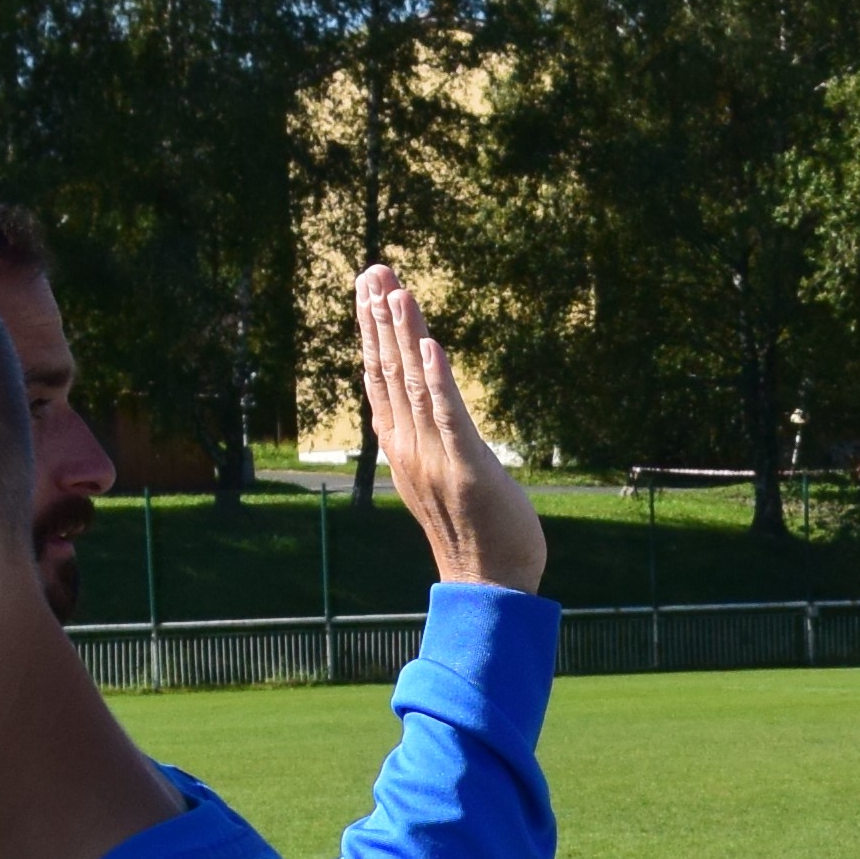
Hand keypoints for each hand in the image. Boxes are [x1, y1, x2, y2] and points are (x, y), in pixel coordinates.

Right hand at [355, 264, 544, 596]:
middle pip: (390, 372)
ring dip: (405, 335)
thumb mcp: (443, 479)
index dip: (373, 331)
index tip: (370, 288)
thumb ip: (431, 441)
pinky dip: (440, 379)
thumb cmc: (476, 536)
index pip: (381, 377)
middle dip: (381, 319)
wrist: (489, 589)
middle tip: (375, 269)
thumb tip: (426, 411)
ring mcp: (435, 458)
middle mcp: (410, 448)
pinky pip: (450, 417)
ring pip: (414, 384)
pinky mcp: (466, 469)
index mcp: (403, 448)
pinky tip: (433, 344)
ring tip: (396, 291)